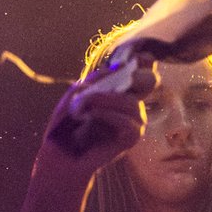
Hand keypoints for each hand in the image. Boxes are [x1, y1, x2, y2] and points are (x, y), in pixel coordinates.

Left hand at [38, 58, 155, 174]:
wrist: (61, 153)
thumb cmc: (66, 124)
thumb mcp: (75, 95)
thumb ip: (94, 80)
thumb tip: (115, 68)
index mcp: (119, 89)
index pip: (141, 69)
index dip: (144, 60)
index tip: (136, 57)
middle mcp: (130, 102)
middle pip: (150, 80)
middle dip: (135, 77)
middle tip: (115, 82)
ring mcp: (133, 120)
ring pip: (133, 103)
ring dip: (106, 100)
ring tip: (84, 105)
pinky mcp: (131, 137)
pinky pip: (128, 122)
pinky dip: (108, 115)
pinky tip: (91, 116)